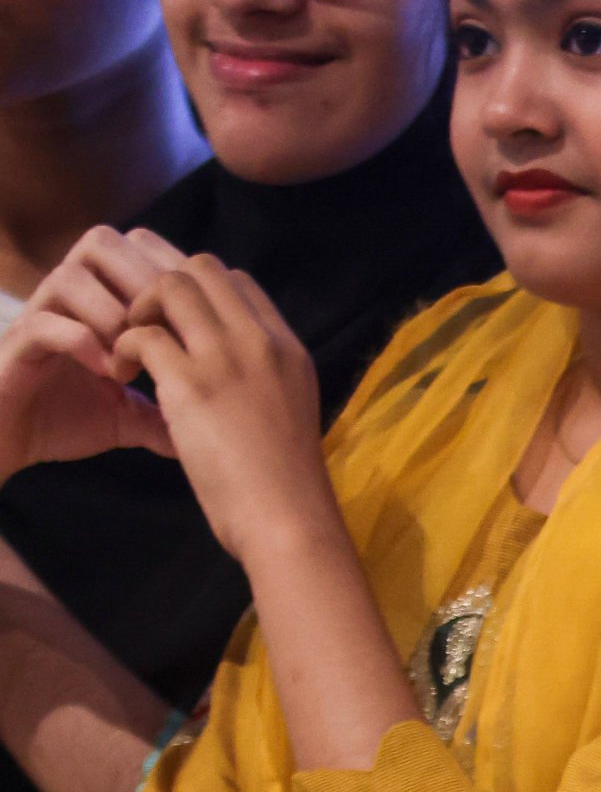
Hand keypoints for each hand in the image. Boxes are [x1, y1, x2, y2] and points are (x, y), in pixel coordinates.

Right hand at [0, 228, 179, 479]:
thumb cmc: (63, 417)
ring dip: (111, 312)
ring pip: (72, 274)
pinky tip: (108, 373)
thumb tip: (220, 425)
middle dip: (144, 281)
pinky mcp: (16, 343)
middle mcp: (68, 295)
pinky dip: (81, 342)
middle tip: (169, 328)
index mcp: (100, 297)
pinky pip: (45, 322)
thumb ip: (168, 411)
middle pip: (105, 242)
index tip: (204, 319)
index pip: (140, 251)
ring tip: (133, 357)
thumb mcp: (129, 416)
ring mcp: (39, 314)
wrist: (6, 442)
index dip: (174, 274)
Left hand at [110, 255, 331, 569]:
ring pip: (169, 287)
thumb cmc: (288, 485)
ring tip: (130, 350)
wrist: (288, 522)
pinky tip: (121, 377)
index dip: (199, 293)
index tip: (180, 327)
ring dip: (138, 310)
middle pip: (201, 270)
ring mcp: (226, 359)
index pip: (239, 282)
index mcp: (288, 349)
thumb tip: (227, 371)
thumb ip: (262, 379)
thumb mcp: (288, 413)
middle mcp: (260, 342)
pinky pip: (141, 335)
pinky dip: (121, 348)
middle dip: (162, 289)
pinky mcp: (191, 384)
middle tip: (146, 329)